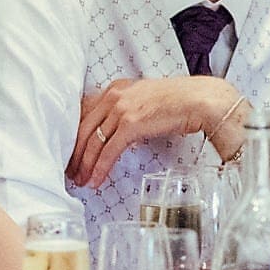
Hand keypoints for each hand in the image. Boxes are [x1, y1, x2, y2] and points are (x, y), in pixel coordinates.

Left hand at [67, 76, 237, 188]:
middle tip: (70, 170)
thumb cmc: (179, 102)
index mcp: (116, 89)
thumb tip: (121, 132)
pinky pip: (109, 150)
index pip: (85, 113)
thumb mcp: (145, 101)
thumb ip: (129, 112)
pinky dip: (100, 167)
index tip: (72, 151)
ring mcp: (120, 109)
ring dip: (84, 164)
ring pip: (93, 141)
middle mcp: (113, 96)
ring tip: (80, 180)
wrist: (199, 100)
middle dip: (74, 153)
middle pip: (83, 128)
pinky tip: (96, 179)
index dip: (75, 135)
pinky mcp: (130, 124)